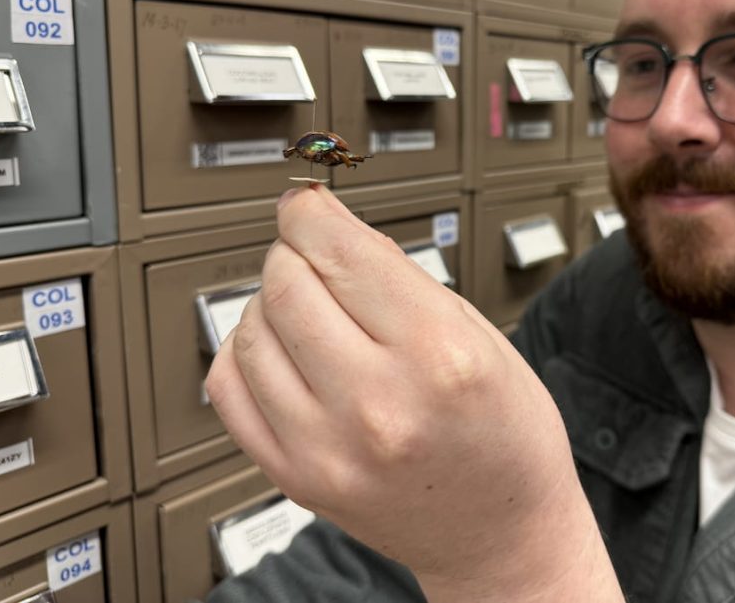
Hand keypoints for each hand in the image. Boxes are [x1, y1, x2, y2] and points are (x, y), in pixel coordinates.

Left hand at [206, 184, 622, 601]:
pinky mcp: (295, 476)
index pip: (338, 251)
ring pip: (248, 329)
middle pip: (285, 283)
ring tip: (309, 311)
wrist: (500, 532)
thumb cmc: (507, 435)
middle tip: (316, 257)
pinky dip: (245, 352)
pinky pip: (228, 387)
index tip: (304, 202)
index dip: (309, 211)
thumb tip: (332, 232)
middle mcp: (376, 403)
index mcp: (437, 354)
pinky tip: (281, 352)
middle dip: (295, 253)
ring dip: (270, 302)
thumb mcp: (481, 335)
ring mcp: (326, 447)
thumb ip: (402, 280)